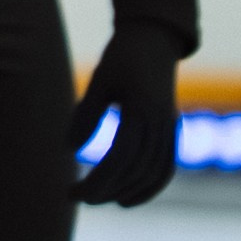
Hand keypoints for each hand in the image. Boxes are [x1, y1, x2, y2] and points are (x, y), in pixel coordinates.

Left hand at [70, 21, 181, 205]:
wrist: (154, 40)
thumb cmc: (122, 57)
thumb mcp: (100, 79)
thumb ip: (87, 113)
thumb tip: (69, 149)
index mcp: (143, 110)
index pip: (121, 156)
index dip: (99, 178)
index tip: (74, 189)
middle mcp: (162, 125)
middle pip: (136, 170)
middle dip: (106, 189)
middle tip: (75, 196)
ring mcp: (171, 130)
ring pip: (153, 173)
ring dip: (126, 191)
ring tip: (96, 199)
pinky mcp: (172, 133)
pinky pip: (165, 168)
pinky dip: (148, 187)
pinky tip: (125, 198)